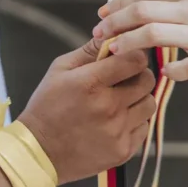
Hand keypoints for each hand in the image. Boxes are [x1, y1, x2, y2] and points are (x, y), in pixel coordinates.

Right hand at [17, 40, 155, 184]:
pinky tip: (115, 122)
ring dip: (138, 100)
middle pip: (147, 81)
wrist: (38, 153)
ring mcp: (117, 131)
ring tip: (120, 102)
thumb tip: (113, 33)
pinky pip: (144, 128)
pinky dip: (134, 123)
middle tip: (124, 80)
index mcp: (91, 83)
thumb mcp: (59, 70)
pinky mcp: (122, 151)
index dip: (134, 56)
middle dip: (138, 75)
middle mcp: (108, 107)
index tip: (126, 59)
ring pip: (149, 104)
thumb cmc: (47, 106)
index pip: (135, 60)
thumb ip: (89, 50)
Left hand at [93, 0, 187, 82]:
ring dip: (126, 44)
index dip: (119, 3)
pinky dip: (166, 71)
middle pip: (141, 12)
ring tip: (113, 51)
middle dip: (113, 23)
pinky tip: (160, 72)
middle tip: (98, 33)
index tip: (103, 13)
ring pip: (151, 36)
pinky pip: (179, 68)